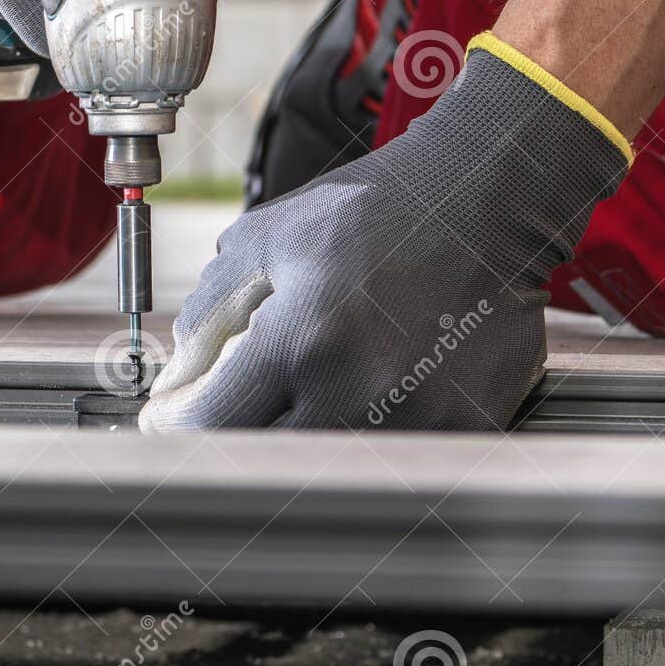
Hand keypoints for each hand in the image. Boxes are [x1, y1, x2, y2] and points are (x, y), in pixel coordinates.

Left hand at [138, 35, 632, 431]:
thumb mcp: (269, 234)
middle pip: (267, 458)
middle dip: (245, 434)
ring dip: (309, 437)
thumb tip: (177, 378)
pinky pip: (393, 457)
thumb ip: (210, 309)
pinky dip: (372, 434)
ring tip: (316, 386)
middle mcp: (358, 388)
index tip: (178, 421)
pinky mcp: (462, 428)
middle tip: (244, 406)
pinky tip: (375, 388)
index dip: (183, 428)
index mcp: (302, 339)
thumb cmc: (376, 210)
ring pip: (330, 464)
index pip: (214, 426)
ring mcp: (416, 418)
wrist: (487, 201)